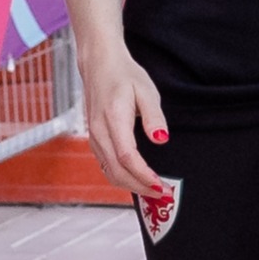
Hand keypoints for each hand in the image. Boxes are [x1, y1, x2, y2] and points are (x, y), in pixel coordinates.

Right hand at [76, 37, 171, 200]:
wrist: (99, 64)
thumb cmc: (124, 75)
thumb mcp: (146, 90)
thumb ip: (154, 117)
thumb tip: (161, 141)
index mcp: (113, 118)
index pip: (127, 157)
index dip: (144, 175)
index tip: (161, 185)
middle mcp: (99, 132)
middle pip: (117, 171)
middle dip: (141, 187)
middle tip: (164, 194)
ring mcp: (94, 137)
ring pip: (110, 172)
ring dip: (132, 186)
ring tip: (154, 191)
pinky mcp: (95, 140)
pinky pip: (106, 166)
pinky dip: (122, 178)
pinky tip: (138, 180)